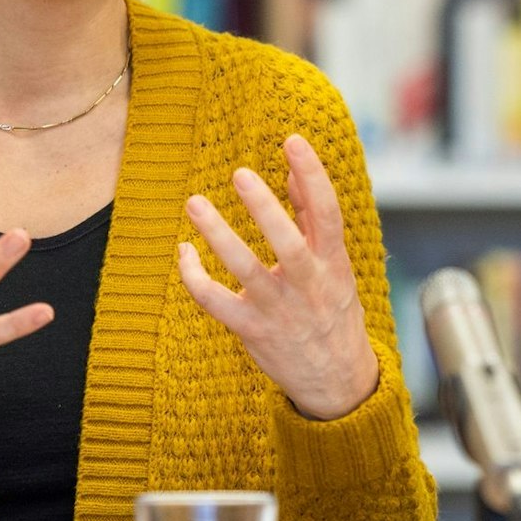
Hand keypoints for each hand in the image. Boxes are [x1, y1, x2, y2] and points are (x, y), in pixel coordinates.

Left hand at [177, 134, 380, 419]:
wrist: (336, 379)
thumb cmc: (331, 308)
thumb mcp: (335, 264)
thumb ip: (313, 219)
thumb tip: (294, 171)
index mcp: (333, 263)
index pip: (328, 212)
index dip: (312, 175)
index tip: (292, 141)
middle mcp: (308, 284)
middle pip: (287, 243)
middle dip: (264, 208)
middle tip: (240, 173)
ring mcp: (279, 309)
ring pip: (245, 270)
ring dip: (218, 235)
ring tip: (195, 203)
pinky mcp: (252, 329)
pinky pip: (216, 301)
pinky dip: (195, 277)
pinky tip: (184, 251)